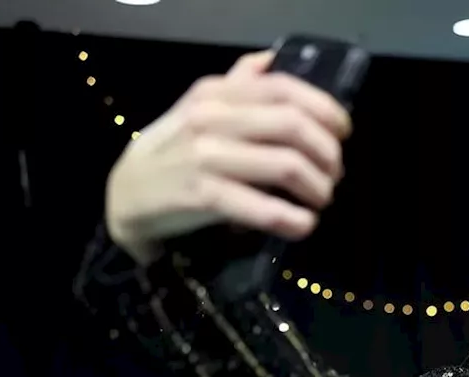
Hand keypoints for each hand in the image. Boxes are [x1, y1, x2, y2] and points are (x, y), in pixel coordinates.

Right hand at [104, 51, 352, 264]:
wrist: (125, 195)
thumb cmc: (175, 152)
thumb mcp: (200, 109)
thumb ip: (237, 85)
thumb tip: (270, 60)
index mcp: (217, 93)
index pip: (284, 88)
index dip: (325, 109)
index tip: (343, 132)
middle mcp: (211, 118)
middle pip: (293, 126)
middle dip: (327, 153)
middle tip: (334, 173)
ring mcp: (205, 157)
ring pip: (286, 165)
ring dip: (318, 188)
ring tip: (320, 200)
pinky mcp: (202, 196)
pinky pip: (263, 208)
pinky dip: (294, 220)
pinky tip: (303, 225)